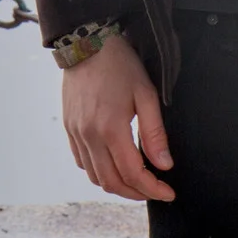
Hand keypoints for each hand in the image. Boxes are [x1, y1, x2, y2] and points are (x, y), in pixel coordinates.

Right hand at [62, 34, 174, 201]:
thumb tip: (164, 165)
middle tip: (155, 190)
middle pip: (111, 182)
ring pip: (95, 177)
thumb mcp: (146, 94)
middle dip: (136, 193)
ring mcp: (76, 133)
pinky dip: (99, 172)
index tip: (168, 192)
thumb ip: (154, 133)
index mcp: (111, 128)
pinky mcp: (70, 128)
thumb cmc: (120, 65)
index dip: (152, 189)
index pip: (132, 174)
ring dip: (117, 185)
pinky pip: (83, 162)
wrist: (87, 43)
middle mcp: (89, 136)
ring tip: (137, 181)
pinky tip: (114, 165)